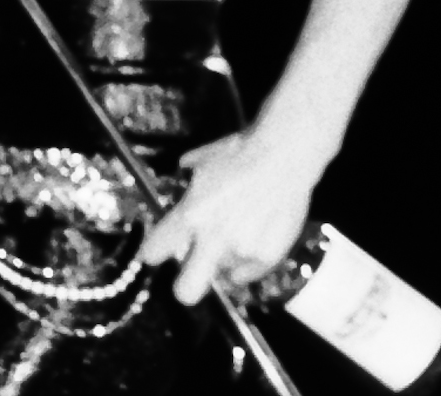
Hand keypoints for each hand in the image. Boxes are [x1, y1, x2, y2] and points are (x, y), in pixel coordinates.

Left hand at [139, 126, 322, 304]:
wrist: (288, 151)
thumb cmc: (245, 149)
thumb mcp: (204, 159)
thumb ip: (186, 178)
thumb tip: (178, 176)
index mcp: (190, 215)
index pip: (152, 253)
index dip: (156, 251)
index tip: (161, 249)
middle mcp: (213, 238)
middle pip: (185, 292)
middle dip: (185, 284)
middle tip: (194, 268)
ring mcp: (242, 250)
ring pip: (223, 275)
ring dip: (226, 258)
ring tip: (242, 229)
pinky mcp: (268, 255)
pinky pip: (249, 272)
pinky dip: (250, 259)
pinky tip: (258, 234)